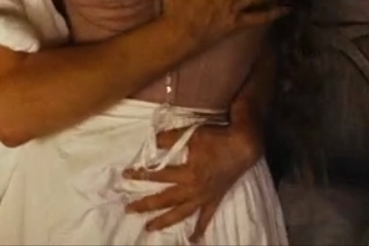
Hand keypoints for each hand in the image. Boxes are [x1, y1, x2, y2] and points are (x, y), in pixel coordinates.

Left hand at [122, 122, 263, 236]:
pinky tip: (192, 240)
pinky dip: (199, 229)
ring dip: (164, 221)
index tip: (125, 175)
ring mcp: (204, 197)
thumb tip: (151, 142)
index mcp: (187, 174)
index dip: (140, 175)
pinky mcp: (214, 200)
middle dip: (145, 205)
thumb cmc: (217, 138)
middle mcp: (194, 189)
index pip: (158, 176)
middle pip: (165, 200)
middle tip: (128, 209)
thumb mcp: (191, 134)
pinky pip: (206, 218)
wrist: (243, 145)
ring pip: (181, 213)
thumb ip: (169, 138)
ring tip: (149, 228)